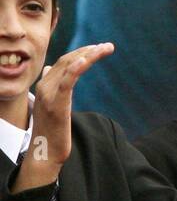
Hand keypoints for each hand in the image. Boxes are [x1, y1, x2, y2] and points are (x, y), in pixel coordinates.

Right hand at [11, 44, 113, 191]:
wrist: (44, 154)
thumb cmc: (51, 130)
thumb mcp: (50, 103)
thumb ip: (52, 85)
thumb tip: (50, 68)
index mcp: (44, 85)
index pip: (64, 61)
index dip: (81, 52)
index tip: (98, 47)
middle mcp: (44, 87)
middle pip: (67, 60)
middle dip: (88, 50)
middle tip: (108, 46)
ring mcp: (48, 96)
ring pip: (69, 67)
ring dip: (89, 55)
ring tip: (106, 48)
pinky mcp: (56, 105)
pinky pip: (66, 82)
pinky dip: (76, 68)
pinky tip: (87, 60)